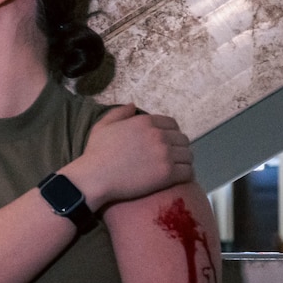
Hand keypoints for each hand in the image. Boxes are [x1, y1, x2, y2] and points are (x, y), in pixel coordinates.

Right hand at [65, 106, 193, 207]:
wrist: (94, 177)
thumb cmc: (96, 153)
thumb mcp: (102, 126)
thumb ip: (119, 113)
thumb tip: (133, 105)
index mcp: (145, 122)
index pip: (172, 124)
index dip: (170, 133)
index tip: (164, 143)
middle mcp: (159, 135)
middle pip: (183, 139)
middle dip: (177, 147)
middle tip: (169, 157)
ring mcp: (165, 154)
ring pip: (188, 155)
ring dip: (183, 161)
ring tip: (175, 168)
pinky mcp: (168, 174)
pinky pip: (188, 171)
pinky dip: (186, 175)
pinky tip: (178, 177)